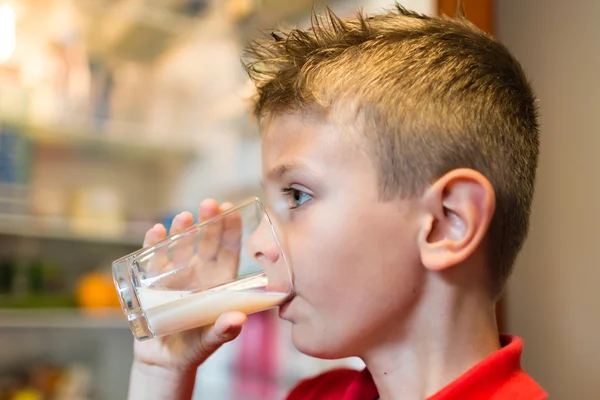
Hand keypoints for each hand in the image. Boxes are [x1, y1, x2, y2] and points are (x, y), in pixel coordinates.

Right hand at [133, 199, 247, 372]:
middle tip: (210, 204)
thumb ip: (223, 331)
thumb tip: (238, 319)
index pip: (228, 252)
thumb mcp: (210, 341)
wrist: (163, 362)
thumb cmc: (194, 349)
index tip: (233, 210)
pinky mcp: (152, 283)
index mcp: (218, 283)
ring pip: (179, 247)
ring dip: (181, 231)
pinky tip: (157, 232)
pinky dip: (153, 245)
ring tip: (184, 216)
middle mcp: (198, 274)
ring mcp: (174, 276)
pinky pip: (153, 260)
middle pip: (204, 243)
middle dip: (208, 223)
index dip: (230, 231)